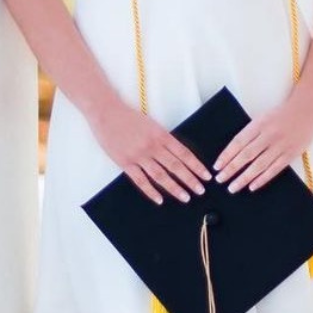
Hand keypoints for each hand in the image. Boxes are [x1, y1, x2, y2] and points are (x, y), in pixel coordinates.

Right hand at [88, 100, 211, 204]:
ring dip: (174, 188)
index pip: (183, 153)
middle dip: (190, 179)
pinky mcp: (125, 163)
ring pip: (160, 175)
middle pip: (175, 166)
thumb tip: (178, 154)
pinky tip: (160, 199)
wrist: (106, 112)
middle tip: (201, 190)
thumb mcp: (151, 125)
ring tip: (186, 197)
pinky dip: (151, 191)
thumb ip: (162, 139)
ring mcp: (138, 155)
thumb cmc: (128, 117)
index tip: (206, 175)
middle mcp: (152, 146)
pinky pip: (140, 180)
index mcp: (160, 134)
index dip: (196, 165)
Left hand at [212, 96, 312, 192]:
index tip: (217, 166)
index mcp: (259, 124)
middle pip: (246, 155)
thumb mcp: (263, 118)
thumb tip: (234, 151)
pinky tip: (252, 186)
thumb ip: (250, 133)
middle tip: (220, 180)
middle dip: (231, 169)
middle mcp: (268, 135)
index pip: (238, 142)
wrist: (306, 109)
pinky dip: (262, 179)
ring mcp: (280, 145)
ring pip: (259, 165)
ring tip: (232, 187)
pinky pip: (274, 169)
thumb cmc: (281, 114)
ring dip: (244, 178)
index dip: (226, 155)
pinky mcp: (291, 154)